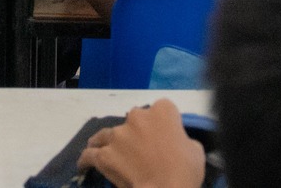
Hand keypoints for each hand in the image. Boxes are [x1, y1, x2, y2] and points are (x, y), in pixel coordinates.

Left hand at [77, 100, 204, 187]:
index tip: (164, 136)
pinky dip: (87, 159)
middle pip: (134, 119)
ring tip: (105, 151)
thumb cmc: (185, 171)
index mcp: (163, 111)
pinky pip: (90, 154)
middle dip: (136, 132)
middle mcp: (138, 116)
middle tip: (141, 150)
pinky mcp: (104, 154)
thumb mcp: (195, 150)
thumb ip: (183, 139)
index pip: (162, 109)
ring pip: (106, 134)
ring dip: (108, 142)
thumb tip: (177, 144)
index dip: (163, 123)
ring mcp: (118, 135)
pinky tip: (84, 164)